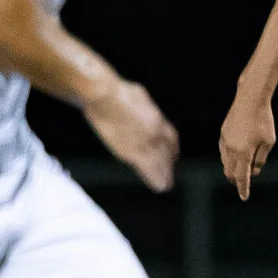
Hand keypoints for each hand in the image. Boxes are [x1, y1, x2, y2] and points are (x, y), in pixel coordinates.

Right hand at [85, 78, 178, 192]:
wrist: (103, 96)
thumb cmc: (113, 91)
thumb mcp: (137, 95)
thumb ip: (142, 106)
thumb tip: (141, 108)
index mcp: (156, 117)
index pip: (170, 136)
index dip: (173, 147)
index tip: (173, 155)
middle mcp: (155, 131)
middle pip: (168, 151)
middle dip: (169, 162)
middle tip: (170, 173)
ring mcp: (146, 142)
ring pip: (162, 162)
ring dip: (165, 174)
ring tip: (167, 185)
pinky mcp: (134, 152)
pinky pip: (150, 169)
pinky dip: (155, 178)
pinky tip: (160, 187)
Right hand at [218, 93, 276, 200]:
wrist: (250, 98)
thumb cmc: (263, 120)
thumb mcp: (268, 141)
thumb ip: (261, 159)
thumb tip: (254, 172)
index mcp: (243, 152)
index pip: (242, 176)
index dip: (243, 188)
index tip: (244, 197)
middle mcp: (230, 149)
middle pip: (230, 172)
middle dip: (236, 180)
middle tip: (244, 185)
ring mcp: (224, 141)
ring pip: (225, 163)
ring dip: (232, 170)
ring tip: (241, 172)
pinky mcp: (223, 133)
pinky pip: (223, 152)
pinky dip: (228, 159)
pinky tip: (235, 158)